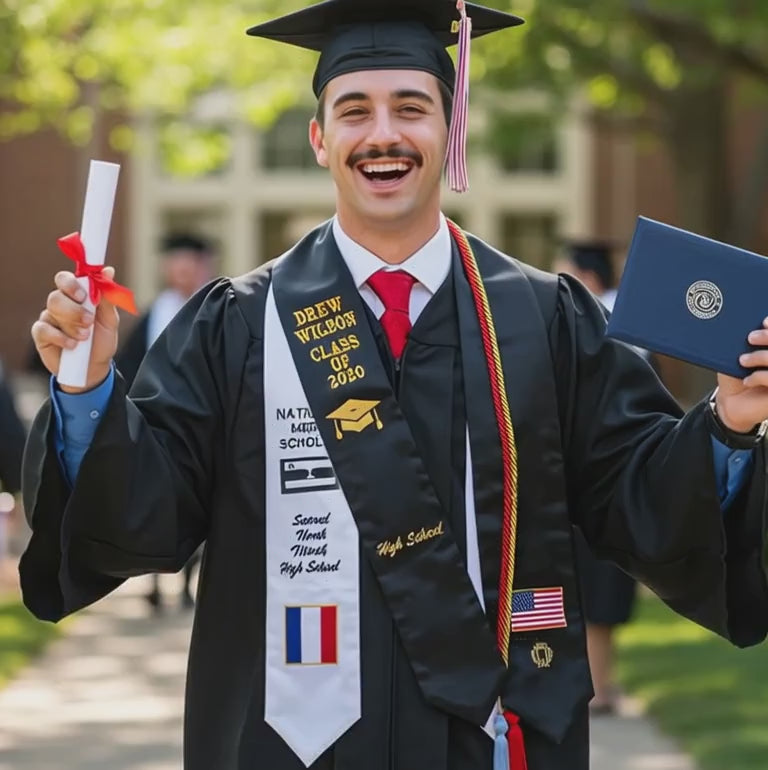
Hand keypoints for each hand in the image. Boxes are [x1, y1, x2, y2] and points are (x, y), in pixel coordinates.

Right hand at [30, 268, 119, 393]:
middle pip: (57, 295)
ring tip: (85, 337)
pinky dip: (61, 337)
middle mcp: (61, 304)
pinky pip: (44, 329)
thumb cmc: (101, 341)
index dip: (71, 283)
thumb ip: (107, 298)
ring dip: (71, 324)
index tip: (84, 296)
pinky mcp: (41, 334)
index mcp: (77, 297)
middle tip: (89, 321)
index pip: (65, 279)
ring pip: (51, 310)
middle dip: (74, 309)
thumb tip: (108, 271)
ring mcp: (49, 318)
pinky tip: (72, 346)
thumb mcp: (110, 321)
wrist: (94, 368)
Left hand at [716, 318, 767, 432]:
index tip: (763, 322)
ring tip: (742, 360)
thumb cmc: (735, 375)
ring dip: (761, 357)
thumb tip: (747, 326)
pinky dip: (760, 376)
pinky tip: (747, 380)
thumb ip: (745, 342)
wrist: (731, 403)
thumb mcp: (737, 355)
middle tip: (750, 337)